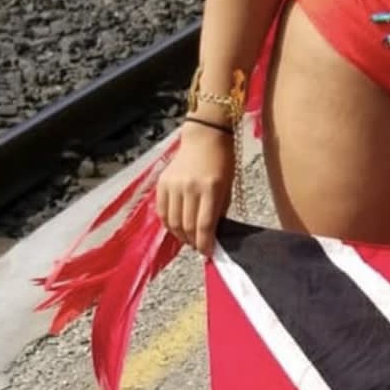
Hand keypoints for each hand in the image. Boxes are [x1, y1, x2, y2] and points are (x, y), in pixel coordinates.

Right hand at [155, 122, 235, 255]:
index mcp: (210, 187)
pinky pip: (162, 211)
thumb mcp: (228, 185)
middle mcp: (190, 187)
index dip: (205, 243)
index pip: (204, 225)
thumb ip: (219, 209)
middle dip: (193, 242)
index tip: (208, 253)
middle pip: (187, 226)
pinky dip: (169, 224)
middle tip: (199, 247)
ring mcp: (174, 185)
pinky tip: (177, 227)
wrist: (204, 135)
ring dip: (181, 236)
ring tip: (188, 239)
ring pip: (173, 222)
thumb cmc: (222, 160)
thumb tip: (212, 233)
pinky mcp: (162, 183)